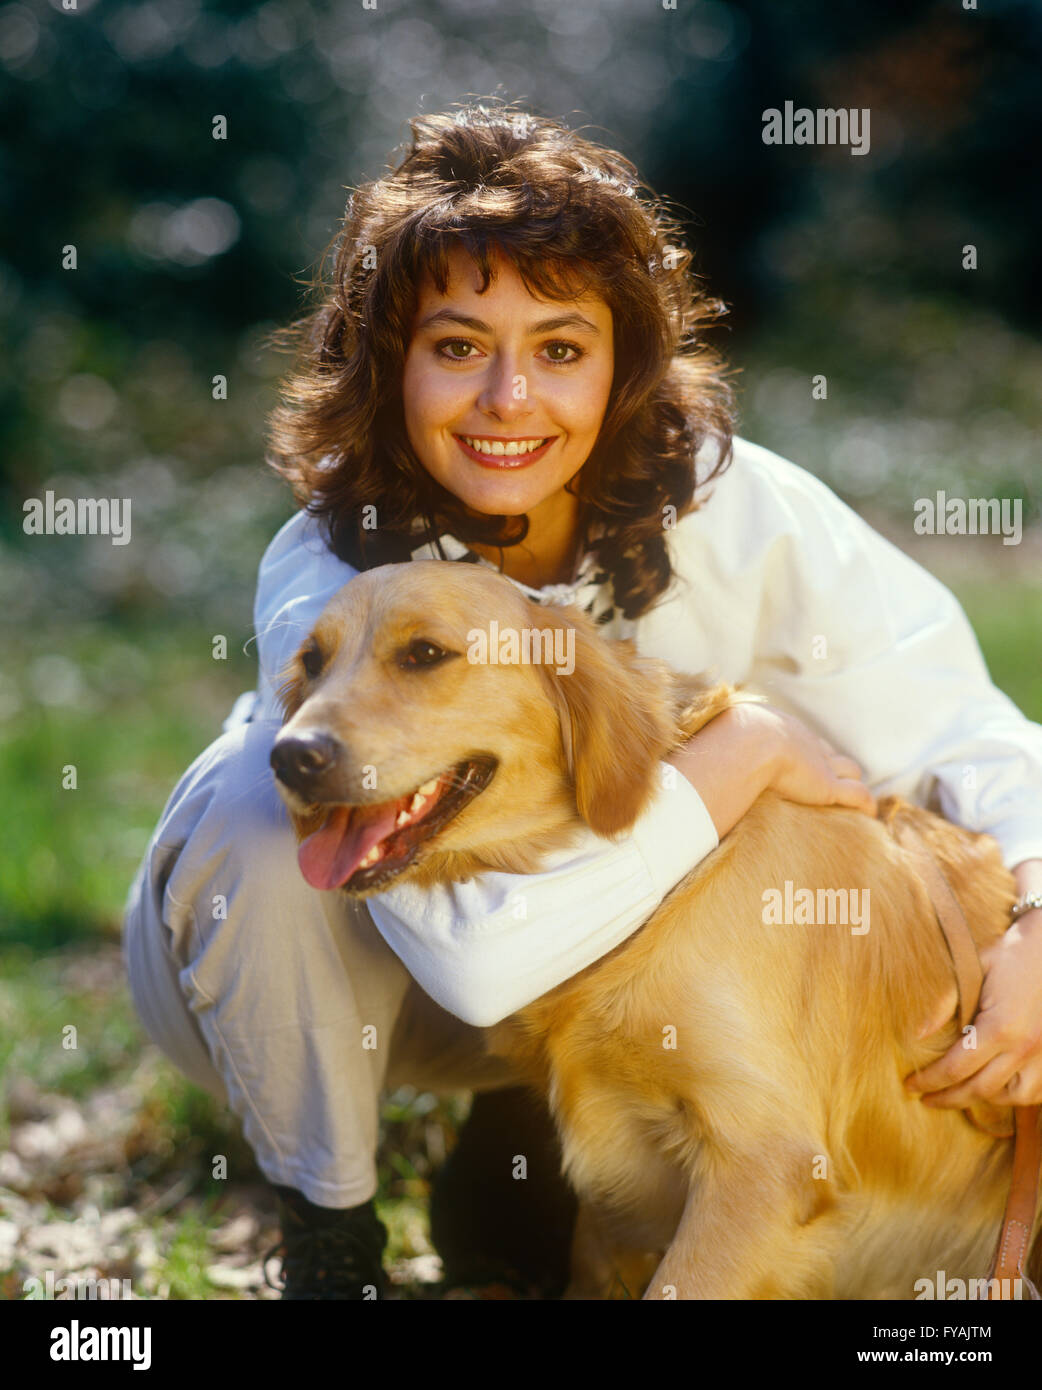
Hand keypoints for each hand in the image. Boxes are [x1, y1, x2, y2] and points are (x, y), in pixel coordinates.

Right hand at [666, 701, 875, 842]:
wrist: (747, 743)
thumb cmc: (725, 737)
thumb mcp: (714, 732)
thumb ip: (704, 739)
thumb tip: (673, 748)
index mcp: (781, 730)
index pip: (800, 740)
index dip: (805, 753)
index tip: (802, 764)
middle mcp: (806, 743)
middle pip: (828, 753)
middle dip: (832, 765)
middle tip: (832, 778)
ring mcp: (820, 764)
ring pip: (849, 770)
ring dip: (851, 782)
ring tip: (853, 800)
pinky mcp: (828, 787)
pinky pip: (857, 795)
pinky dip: (864, 804)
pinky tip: (869, 814)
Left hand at [906, 906, 1041, 1107]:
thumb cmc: (1010, 952)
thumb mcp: (972, 967)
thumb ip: (944, 1002)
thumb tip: (917, 1034)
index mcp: (1001, 1027)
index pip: (956, 1068)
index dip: (930, 1081)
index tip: (910, 1086)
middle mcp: (1026, 1048)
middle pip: (981, 1090)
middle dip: (949, 1098)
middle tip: (926, 1099)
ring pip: (1014, 1096)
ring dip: (986, 1097)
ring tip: (962, 1091)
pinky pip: (1038, 1091)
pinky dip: (1017, 1093)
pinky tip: (998, 1085)